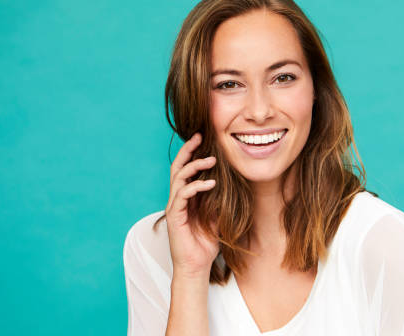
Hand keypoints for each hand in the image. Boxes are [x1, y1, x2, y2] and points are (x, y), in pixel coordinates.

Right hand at [165, 132, 218, 277]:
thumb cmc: (205, 243)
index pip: (185, 169)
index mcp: (185, 197)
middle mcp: (177, 199)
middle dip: (187, 151)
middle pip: (177, 167)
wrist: (196, 266)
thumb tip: (229, 184)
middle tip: (199, 137)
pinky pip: (182, 195)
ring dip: (194, 166)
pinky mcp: (174, 216)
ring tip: (211, 160)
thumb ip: (218, 200)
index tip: (203, 139)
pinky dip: (196, 187)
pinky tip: (210, 184)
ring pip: (178, 178)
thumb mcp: (217, 216)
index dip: (192, 153)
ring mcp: (174, 207)